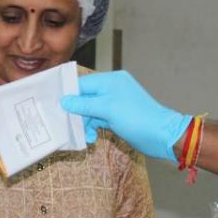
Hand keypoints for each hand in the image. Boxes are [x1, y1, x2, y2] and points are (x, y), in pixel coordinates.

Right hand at [59, 71, 191, 160]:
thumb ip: (84, 104)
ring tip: (85, 135)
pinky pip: (99, 118)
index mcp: (111, 81)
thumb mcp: (107, 109)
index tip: (56, 107)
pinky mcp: (117, 116)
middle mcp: (112, 89)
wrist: (161, 136)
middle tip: (68, 125)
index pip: (82, 84)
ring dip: (85, 122)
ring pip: (91, 110)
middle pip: (85, 97)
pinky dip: (93, 126)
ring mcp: (115, 103)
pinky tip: (91, 137)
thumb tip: (64, 101)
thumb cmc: (137, 118)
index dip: (69, 95)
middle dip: (77, 112)